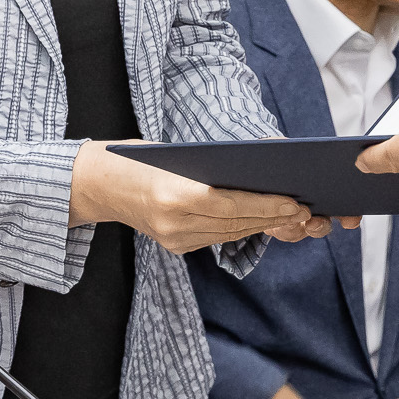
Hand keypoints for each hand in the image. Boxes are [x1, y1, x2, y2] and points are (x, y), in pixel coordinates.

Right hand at [69, 142, 330, 252]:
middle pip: (236, 223)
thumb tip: (257, 169)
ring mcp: (173, 239)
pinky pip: (216, 238)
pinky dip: (241, 227)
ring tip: (290, 216)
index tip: (295, 202)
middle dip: (272, 217)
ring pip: (229, 234)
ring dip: (261, 225)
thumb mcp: (170, 153)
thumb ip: (208, 165)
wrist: (94, 184)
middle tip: (304, 210)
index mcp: (173, 196)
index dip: (267, 206)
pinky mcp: (175, 246)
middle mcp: (174, 224)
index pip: (232, 205)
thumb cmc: (134, 157)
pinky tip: (262, 219)